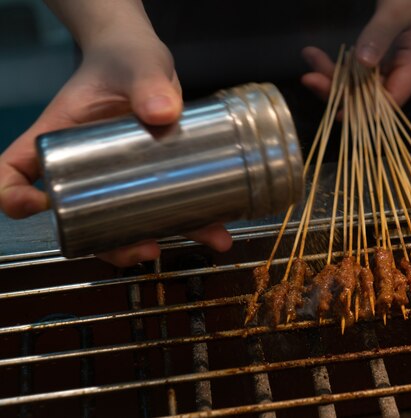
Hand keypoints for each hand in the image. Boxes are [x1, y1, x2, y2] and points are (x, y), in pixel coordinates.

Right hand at [0, 29, 231, 266]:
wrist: (149, 62)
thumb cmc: (125, 58)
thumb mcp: (135, 65)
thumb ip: (146, 82)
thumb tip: (161, 111)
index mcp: (59, 138)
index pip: (16, 170)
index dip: (12, 195)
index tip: (31, 205)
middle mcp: (84, 167)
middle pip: (79, 218)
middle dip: (107, 245)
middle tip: (141, 249)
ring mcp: (120, 178)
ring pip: (126, 223)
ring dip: (157, 241)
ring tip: (198, 241)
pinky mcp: (153, 178)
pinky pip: (166, 208)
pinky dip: (191, 223)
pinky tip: (218, 230)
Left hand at [302, 0, 410, 105]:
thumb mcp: (399, 11)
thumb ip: (381, 35)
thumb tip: (362, 62)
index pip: (389, 101)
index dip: (363, 111)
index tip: (337, 111)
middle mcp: (401, 72)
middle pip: (367, 96)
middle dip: (337, 90)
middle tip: (309, 78)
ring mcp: (389, 66)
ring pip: (357, 83)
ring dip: (331, 75)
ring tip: (309, 57)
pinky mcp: (378, 58)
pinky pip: (355, 70)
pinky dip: (336, 64)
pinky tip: (314, 53)